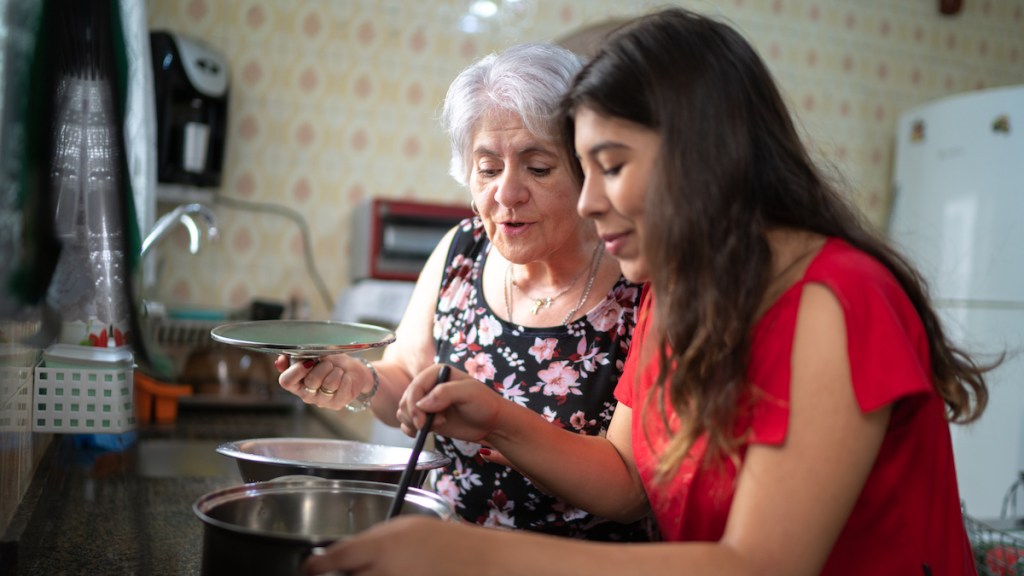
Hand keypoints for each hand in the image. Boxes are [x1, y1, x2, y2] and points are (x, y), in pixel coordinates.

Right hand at [275, 353, 372, 408]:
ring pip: (329, 384)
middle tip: (328, 363)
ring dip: (336, 371)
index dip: (297, 370)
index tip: (309, 360)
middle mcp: (306, 394)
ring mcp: (321, 401)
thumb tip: (280, 361)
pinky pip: (341, 389)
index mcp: (295, 382)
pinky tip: (345, 377)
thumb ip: (294, 356)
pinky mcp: (337, 404)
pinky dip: (346, 379)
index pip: (286, 381)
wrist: (351, 370)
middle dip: (323, 366)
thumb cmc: (330, 362)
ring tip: (337, 370)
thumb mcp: (313, 354)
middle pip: (311, 381)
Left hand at [303, 516, 488, 575]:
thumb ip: (372, 542)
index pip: (329, 561)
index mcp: (379, 548)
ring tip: (379, 569)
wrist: (479, 564)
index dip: (313, 567)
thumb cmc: (445, 542)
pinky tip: (400, 574)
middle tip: (345, 569)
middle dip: (341, 575)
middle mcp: (380, 574)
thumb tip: (345, 554)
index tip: (311, 568)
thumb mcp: (406, 528)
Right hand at [396, 364, 504, 444]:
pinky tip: (422, 432)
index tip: (422, 421)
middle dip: (414, 415)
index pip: (415, 387)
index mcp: (436, 373)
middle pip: (406, 400)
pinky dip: (409, 429)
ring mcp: (426, 403)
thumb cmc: (485, 404)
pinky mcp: (426, 418)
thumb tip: (422, 404)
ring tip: (436, 425)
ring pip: (404, 411)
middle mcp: (428, 386)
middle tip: (432, 425)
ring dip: (413, 422)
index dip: (414, 404)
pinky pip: (407, 422)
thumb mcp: (469, 393)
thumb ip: (445, 393)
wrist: (492, 423)